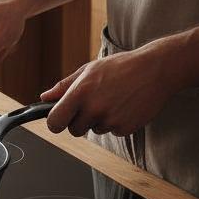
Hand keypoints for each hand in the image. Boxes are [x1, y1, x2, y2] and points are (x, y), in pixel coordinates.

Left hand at [40, 46, 176, 137]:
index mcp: (79, 93)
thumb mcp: (88, 70)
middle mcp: (93, 109)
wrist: (154, 70)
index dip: (55, 123)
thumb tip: (44, 98)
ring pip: (94, 130)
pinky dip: (116, 123)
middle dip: (78, 121)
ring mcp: (110, 120)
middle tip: (91, 105)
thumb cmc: (119, 67)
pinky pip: (112, 131)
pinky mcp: (126, 128)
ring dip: (99, 120)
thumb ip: (64, 86)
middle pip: (74, 130)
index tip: (58, 121)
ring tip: (112, 99)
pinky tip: (124, 105)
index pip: (55, 121)